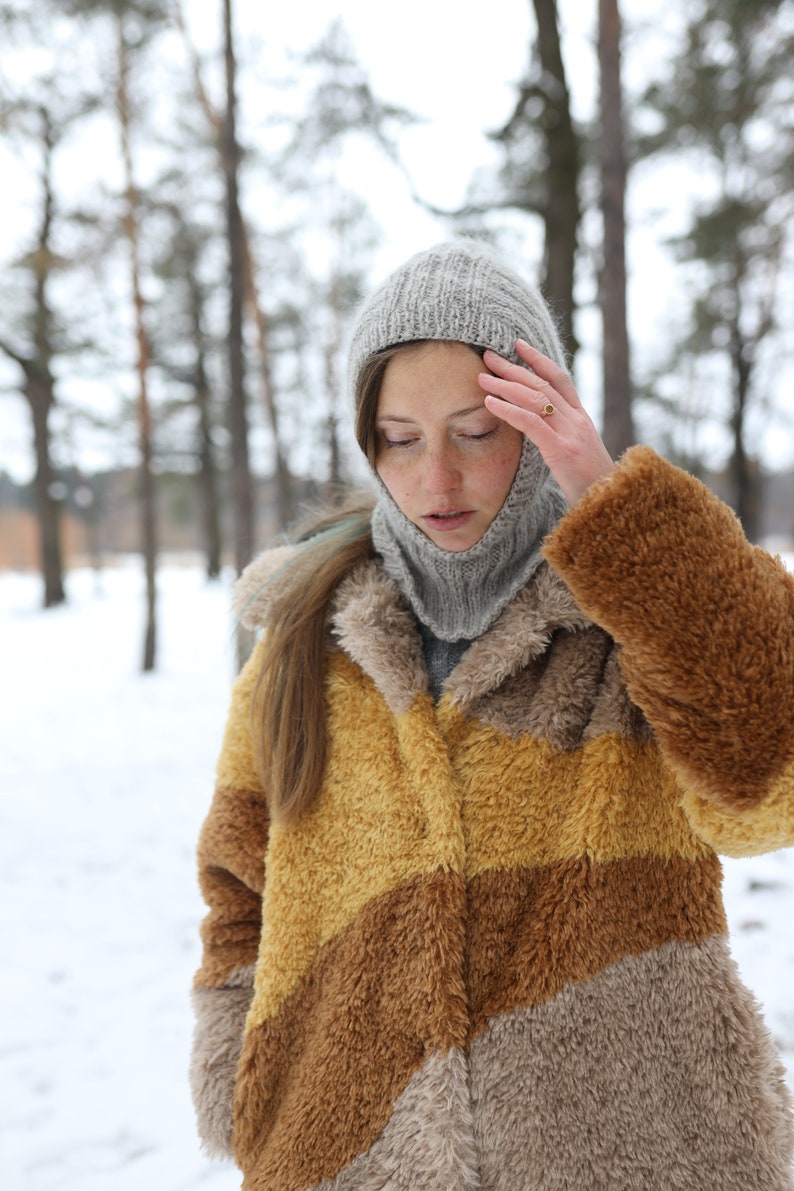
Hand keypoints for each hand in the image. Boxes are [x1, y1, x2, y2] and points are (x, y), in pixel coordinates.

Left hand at [480, 340, 614, 504]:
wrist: (613, 505)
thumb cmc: (592, 486)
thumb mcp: (579, 455)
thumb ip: (562, 438)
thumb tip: (538, 430)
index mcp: (582, 419)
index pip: (560, 379)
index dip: (538, 360)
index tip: (518, 345)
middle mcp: (577, 421)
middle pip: (542, 384)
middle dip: (513, 367)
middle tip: (488, 355)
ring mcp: (571, 433)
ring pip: (535, 398)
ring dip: (505, 384)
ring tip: (482, 377)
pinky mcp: (561, 450)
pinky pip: (531, 423)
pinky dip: (508, 409)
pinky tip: (490, 403)